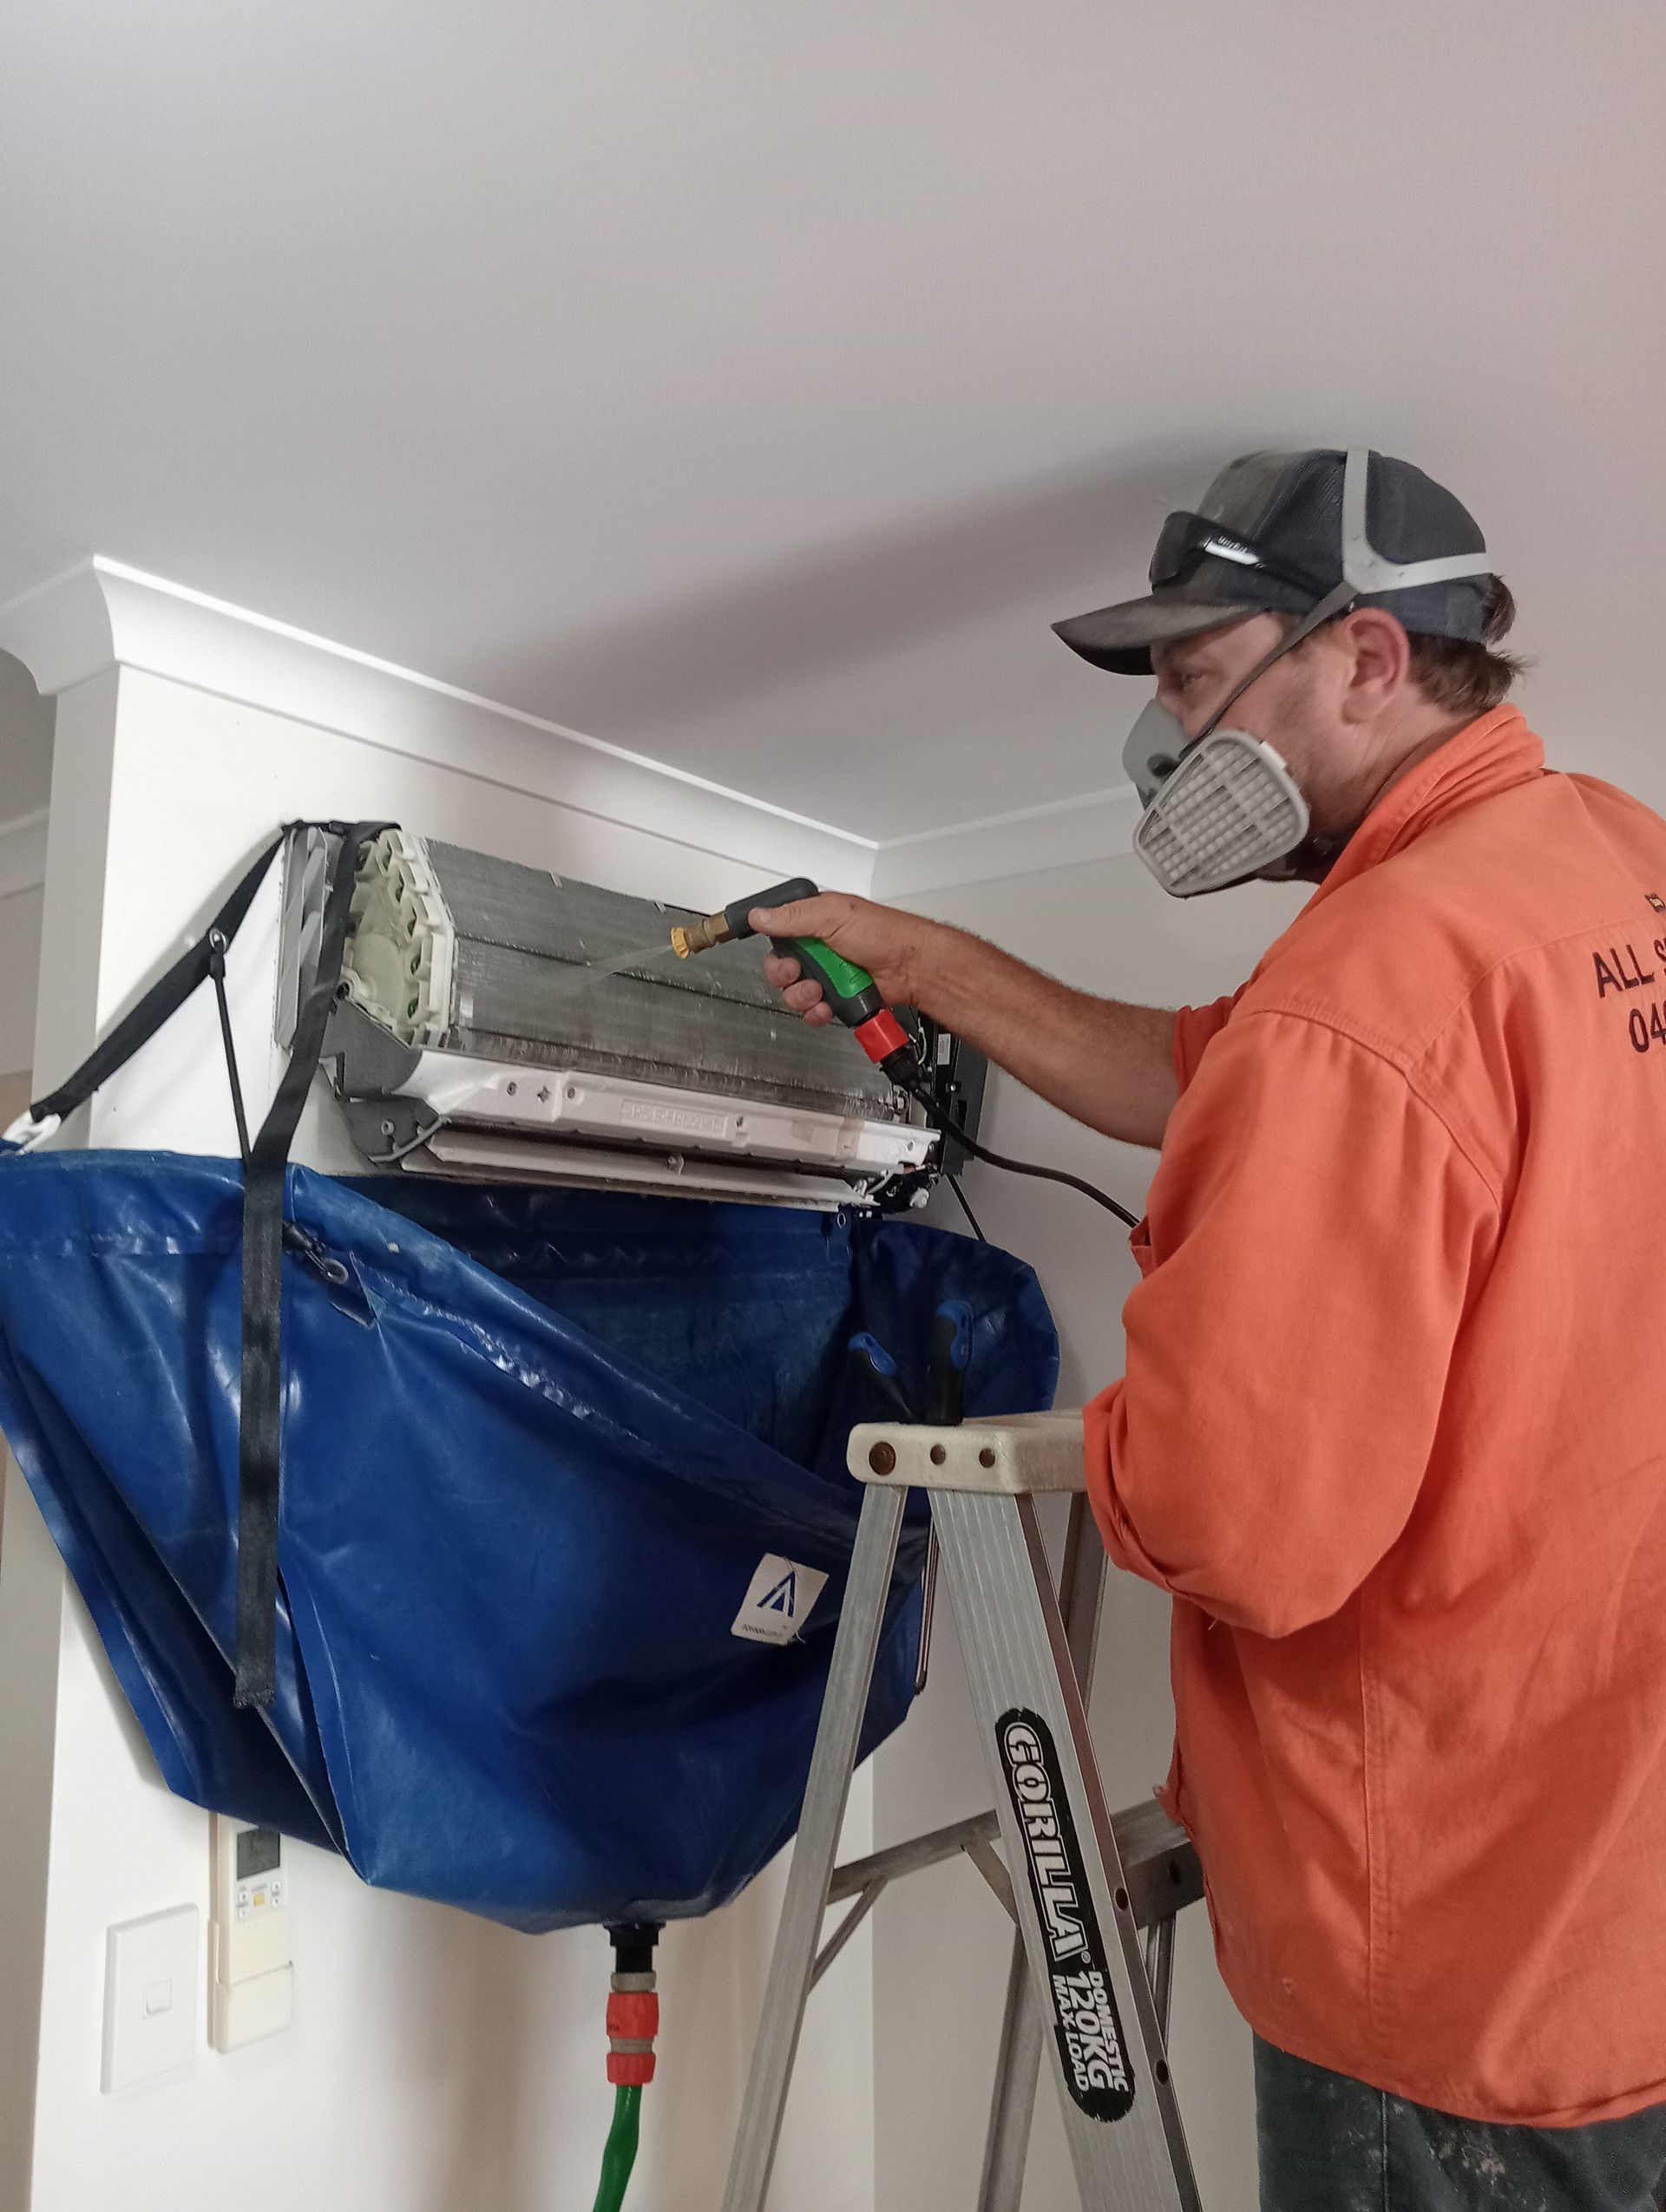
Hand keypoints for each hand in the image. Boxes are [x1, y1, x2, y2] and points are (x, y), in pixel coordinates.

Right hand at [750, 892, 937, 1025]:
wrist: (912, 968)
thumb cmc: (884, 933)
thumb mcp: (833, 914)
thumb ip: (793, 916)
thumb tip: (760, 915)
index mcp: (814, 922)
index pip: (778, 935)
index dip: (774, 947)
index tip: (781, 952)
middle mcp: (818, 949)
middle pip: (780, 968)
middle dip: (785, 974)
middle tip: (799, 971)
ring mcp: (827, 974)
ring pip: (793, 992)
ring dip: (802, 995)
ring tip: (820, 989)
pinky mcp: (836, 998)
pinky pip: (811, 1011)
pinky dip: (816, 1011)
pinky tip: (827, 1005)